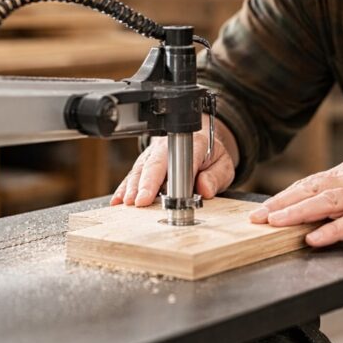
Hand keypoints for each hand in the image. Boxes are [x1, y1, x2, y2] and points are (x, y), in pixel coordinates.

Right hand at [111, 115, 238, 206]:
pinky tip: (118, 200)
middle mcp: (170, 146)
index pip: (180, 159)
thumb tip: (205, 188)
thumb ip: (216, 176)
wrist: (200, 140)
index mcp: (194, 143)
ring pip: (140, 168)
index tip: (156, 193)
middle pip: (154, 163)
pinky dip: (125, 187)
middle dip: (144, 182)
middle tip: (137, 201)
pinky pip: (133, 174)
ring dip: (132, 186)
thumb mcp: (224, 165)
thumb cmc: (211, 156)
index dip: (167, 177)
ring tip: (126, 202)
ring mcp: (154, 153)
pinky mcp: (145, 163)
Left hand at [248, 161, 342, 246]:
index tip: (262, 208)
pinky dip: (332, 229)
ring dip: (298, 212)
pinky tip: (315, 237)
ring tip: (275, 223)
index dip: (285, 195)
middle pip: (313, 188)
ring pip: (328, 201)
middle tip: (256, 217)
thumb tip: (314, 214)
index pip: (311, 182)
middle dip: (282, 203)